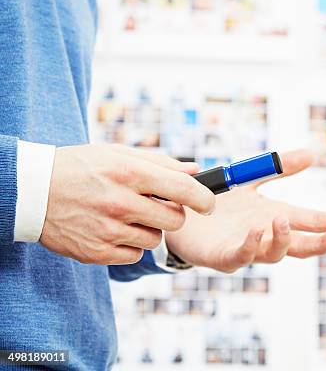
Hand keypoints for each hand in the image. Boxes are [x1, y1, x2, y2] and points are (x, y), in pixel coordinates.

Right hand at [40, 144, 214, 264]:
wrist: (32, 192)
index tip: (209, 203)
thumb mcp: (117, 154)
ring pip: (156, 239)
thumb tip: (196, 171)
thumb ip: (160, 162)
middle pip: (176, 220)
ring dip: (149, 228)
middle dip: (174, 213)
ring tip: (126, 214)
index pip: (184, 189)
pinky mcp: (97, 253)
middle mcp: (121, 202)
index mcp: (129, 173)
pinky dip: (131, 244)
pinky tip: (113, 229)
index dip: (205, 198)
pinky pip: (135, 255)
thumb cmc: (81, 167)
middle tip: (158, 205)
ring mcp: (108, 230)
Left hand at [165, 150, 325, 272]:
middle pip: (300, 245)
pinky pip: (239, 256)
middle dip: (320, 242)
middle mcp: (265, 236)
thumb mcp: (250, 178)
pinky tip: (255, 232)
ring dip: (282, 240)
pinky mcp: (221, 256)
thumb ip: (280, 168)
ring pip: (272, 254)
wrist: (179, 210)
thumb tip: (313, 154)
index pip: (311, 221)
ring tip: (284, 220)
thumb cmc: (217, 198)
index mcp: (275, 217)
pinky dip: (249, 247)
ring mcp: (245, 248)